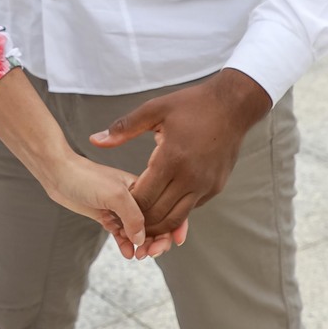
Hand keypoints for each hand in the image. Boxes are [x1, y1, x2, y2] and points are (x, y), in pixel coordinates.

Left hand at [42, 153, 176, 260]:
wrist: (59, 174)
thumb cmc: (86, 177)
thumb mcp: (115, 195)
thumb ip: (133, 217)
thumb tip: (142, 239)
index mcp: (142, 187)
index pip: (166, 208)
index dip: (175, 225)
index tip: (176, 243)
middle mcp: (134, 198)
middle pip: (155, 223)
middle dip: (157, 240)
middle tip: (150, 254)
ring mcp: (120, 208)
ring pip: (138, 231)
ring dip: (142, 245)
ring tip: (138, 256)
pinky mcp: (107, 216)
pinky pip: (122, 234)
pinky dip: (126, 244)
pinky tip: (127, 253)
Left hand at [91, 69, 271, 236]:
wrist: (233, 105)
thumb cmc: (192, 105)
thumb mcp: (155, 110)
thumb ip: (123, 128)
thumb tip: (94, 140)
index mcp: (172, 159)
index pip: (142, 198)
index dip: (126, 206)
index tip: (114, 203)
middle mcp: (191, 178)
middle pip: (157, 215)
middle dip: (138, 220)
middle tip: (123, 218)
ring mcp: (205, 186)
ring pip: (176, 219)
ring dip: (157, 223)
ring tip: (140, 218)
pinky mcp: (215, 188)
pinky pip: (190, 208)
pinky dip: (174, 211)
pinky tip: (161, 204)